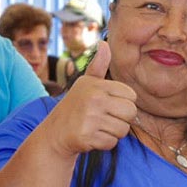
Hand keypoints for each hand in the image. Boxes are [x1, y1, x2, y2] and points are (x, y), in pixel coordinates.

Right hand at [45, 41, 136, 155]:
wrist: (55, 133)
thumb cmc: (76, 106)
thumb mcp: (86, 83)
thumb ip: (98, 65)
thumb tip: (104, 43)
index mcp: (97, 85)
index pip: (131, 96)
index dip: (124, 103)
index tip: (109, 105)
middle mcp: (94, 99)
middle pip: (131, 113)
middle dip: (122, 119)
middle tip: (106, 118)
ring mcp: (90, 118)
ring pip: (123, 129)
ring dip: (113, 132)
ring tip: (98, 127)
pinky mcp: (87, 137)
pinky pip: (112, 142)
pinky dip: (105, 143)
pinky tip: (93, 137)